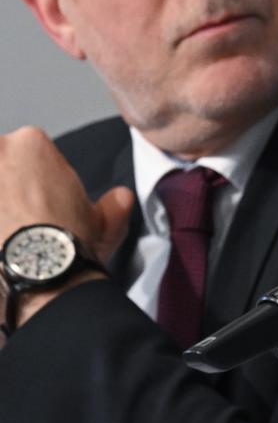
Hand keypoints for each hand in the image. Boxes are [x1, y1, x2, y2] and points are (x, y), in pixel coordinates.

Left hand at [0, 127, 133, 264]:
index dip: (29, 181)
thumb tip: (121, 200)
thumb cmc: (65, 245)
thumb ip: (113, 205)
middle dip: (3, 190)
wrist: (37, 278)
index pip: (23, 153)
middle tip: (12, 221)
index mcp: (30, 144)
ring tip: (3, 237)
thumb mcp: (105, 224)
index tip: (35, 204)